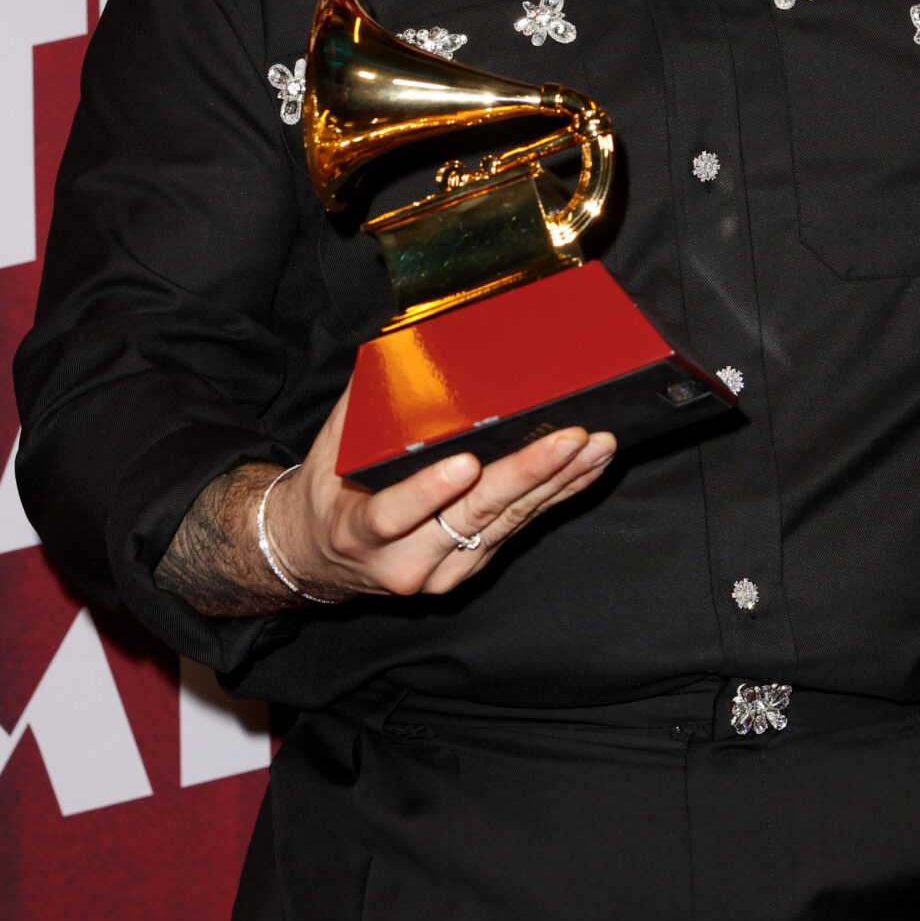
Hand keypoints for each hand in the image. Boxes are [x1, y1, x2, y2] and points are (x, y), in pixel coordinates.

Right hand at [266, 380, 615, 600]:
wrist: (325, 557)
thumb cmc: (330, 492)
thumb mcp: (332, 451)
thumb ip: (366, 408)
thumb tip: (401, 350)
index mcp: (359, 531)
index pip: (394, 514)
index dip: (429, 490)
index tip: (464, 463)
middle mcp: (404, 562)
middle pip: (471, 518)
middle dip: (525, 475)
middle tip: (567, 439)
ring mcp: (444, 571)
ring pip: (506, 524)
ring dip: (556, 483)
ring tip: (594, 447)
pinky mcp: (474, 564)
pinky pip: (520, 528)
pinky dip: (557, 496)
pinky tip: (587, 469)